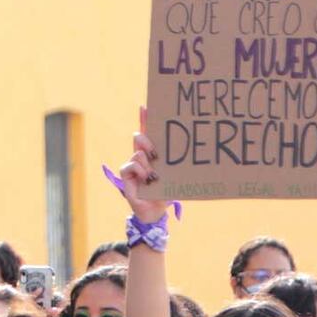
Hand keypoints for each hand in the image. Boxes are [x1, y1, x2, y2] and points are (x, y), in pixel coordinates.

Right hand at [118, 107, 167, 222]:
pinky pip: (131, 164)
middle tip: (157, 153)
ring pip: (138, 152)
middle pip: (141, 137)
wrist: (155, 211)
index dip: (146, 118)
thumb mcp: (175, 176)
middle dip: (148, 140)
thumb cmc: (167, 192)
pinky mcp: (125, 173)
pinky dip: (140, 170)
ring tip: (154, 177)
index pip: (149, 132)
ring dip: (148, 164)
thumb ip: (177, 165)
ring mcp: (133, 164)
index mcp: (154, 153)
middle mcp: (142, 156)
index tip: (146, 105)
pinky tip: (146, 179)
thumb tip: (190, 155)